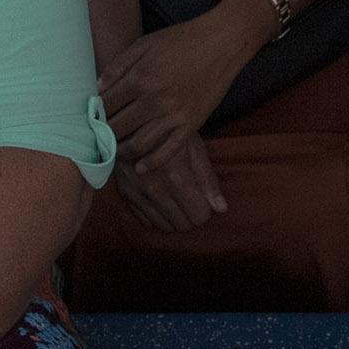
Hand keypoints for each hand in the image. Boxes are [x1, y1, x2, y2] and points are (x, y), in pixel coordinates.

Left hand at [99, 15, 250, 162]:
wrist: (221, 43)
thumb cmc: (181, 40)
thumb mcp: (145, 43)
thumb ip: (119, 65)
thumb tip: (97, 88)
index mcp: (140, 78)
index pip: (107, 105)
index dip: (95, 114)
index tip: (89, 119)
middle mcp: (153, 100)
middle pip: (118, 127)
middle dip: (104, 135)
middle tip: (98, 139)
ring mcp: (173, 115)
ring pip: (139, 144)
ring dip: (122, 151)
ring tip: (115, 151)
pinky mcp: (191, 124)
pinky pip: (168, 150)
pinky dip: (151, 162)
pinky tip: (140, 167)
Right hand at [112, 131, 226, 234]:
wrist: (131, 122)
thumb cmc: (168, 132)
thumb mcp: (194, 148)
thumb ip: (208, 180)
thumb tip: (222, 209)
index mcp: (176, 177)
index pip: (199, 216)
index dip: (204, 209)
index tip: (202, 199)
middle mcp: (156, 190)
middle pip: (183, 225)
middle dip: (190, 214)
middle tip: (190, 198)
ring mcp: (139, 194)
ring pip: (165, 227)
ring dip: (174, 217)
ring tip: (176, 198)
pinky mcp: (127, 195)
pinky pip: (147, 221)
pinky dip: (156, 216)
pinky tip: (160, 200)